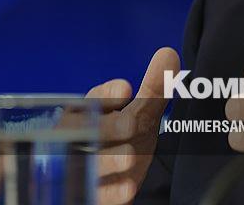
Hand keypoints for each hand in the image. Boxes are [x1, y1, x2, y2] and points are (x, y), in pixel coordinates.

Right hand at [87, 47, 179, 204]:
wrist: (100, 182)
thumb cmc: (118, 141)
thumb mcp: (138, 116)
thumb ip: (153, 90)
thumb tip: (169, 53)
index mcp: (85, 114)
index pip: (90, 102)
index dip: (106, 96)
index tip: (125, 90)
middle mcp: (75, 140)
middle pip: (86, 132)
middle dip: (108, 128)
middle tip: (131, 124)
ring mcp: (77, 169)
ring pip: (88, 164)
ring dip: (108, 160)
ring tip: (129, 157)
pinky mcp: (84, 195)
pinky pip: (93, 195)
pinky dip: (109, 193)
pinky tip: (127, 189)